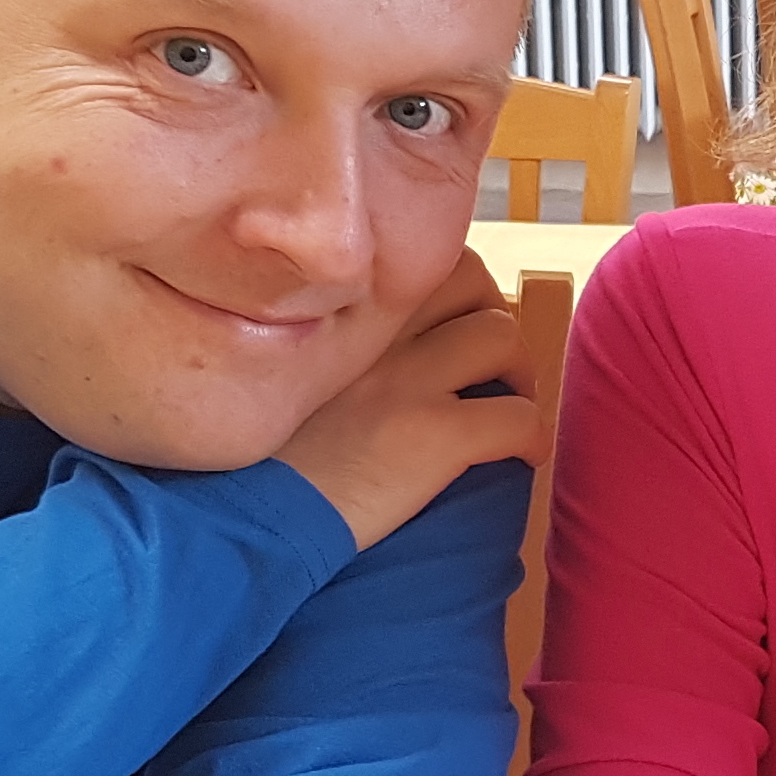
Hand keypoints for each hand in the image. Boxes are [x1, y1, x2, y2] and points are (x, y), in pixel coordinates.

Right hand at [276, 249, 545, 549]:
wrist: (243, 519)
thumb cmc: (250, 459)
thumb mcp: (281, 372)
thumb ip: (321, 344)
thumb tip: (365, 347)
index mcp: (335, 310)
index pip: (414, 256)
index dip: (448, 283)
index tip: (452, 319)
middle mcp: (372, 329)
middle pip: (471, 277)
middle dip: (492, 311)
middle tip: (489, 361)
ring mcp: (406, 379)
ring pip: (501, 337)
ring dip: (519, 372)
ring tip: (507, 405)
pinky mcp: (434, 434)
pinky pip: (518, 417)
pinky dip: (532, 436)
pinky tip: (521, 457)